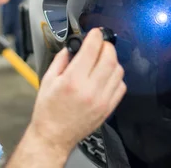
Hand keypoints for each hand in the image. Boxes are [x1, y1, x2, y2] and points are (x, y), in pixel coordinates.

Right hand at [29, 28, 125, 153]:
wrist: (54, 136)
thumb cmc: (48, 111)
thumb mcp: (48, 80)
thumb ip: (61, 59)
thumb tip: (72, 47)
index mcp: (73, 81)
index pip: (91, 50)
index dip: (95, 36)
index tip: (95, 33)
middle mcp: (90, 90)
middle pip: (109, 58)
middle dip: (106, 45)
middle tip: (100, 45)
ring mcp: (102, 100)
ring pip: (118, 70)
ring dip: (112, 60)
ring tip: (102, 61)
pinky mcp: (108, 108)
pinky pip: (121, 86)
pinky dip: (116, 77)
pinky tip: (106, 76)